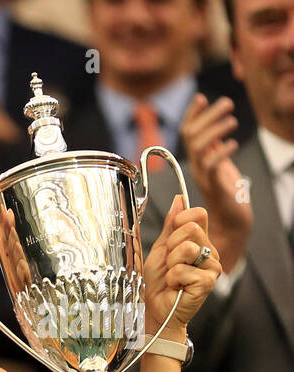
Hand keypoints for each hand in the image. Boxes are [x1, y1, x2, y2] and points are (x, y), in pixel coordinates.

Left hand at [143, 196, 219, 335]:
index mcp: (200, 240)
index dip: (179, 221)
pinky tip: (176, 286)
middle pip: (191, 229)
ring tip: (172, 275)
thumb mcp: (160, 249)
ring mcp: (212, 267)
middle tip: (169, 263)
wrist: (154, 309)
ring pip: (187, 248)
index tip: (170, 239)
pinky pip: (183, 269)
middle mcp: (210, 251)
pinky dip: (172, 278)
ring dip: (171, 263)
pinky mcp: (208, 282)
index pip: (198, 214)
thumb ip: (171, 225)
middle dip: (171, 246)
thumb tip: (179, 199)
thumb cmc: (156, 282)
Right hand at [179, 93, 252, 270]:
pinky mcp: (214, 187)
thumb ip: (216, 149)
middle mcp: (196, 168)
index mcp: (197, 161)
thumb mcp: (222, 166)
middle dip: (207, 116)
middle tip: (228, 103)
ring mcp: (204, 177)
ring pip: (199, 147)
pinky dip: (221, 152)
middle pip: (191, 136)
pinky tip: (233, 144)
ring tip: (233, 119)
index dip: (192, 114)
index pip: (188, 132)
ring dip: (216, 129)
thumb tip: (217, 128)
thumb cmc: (228, 196)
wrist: (232, 224)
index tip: (201, 97)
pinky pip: (211, 166)